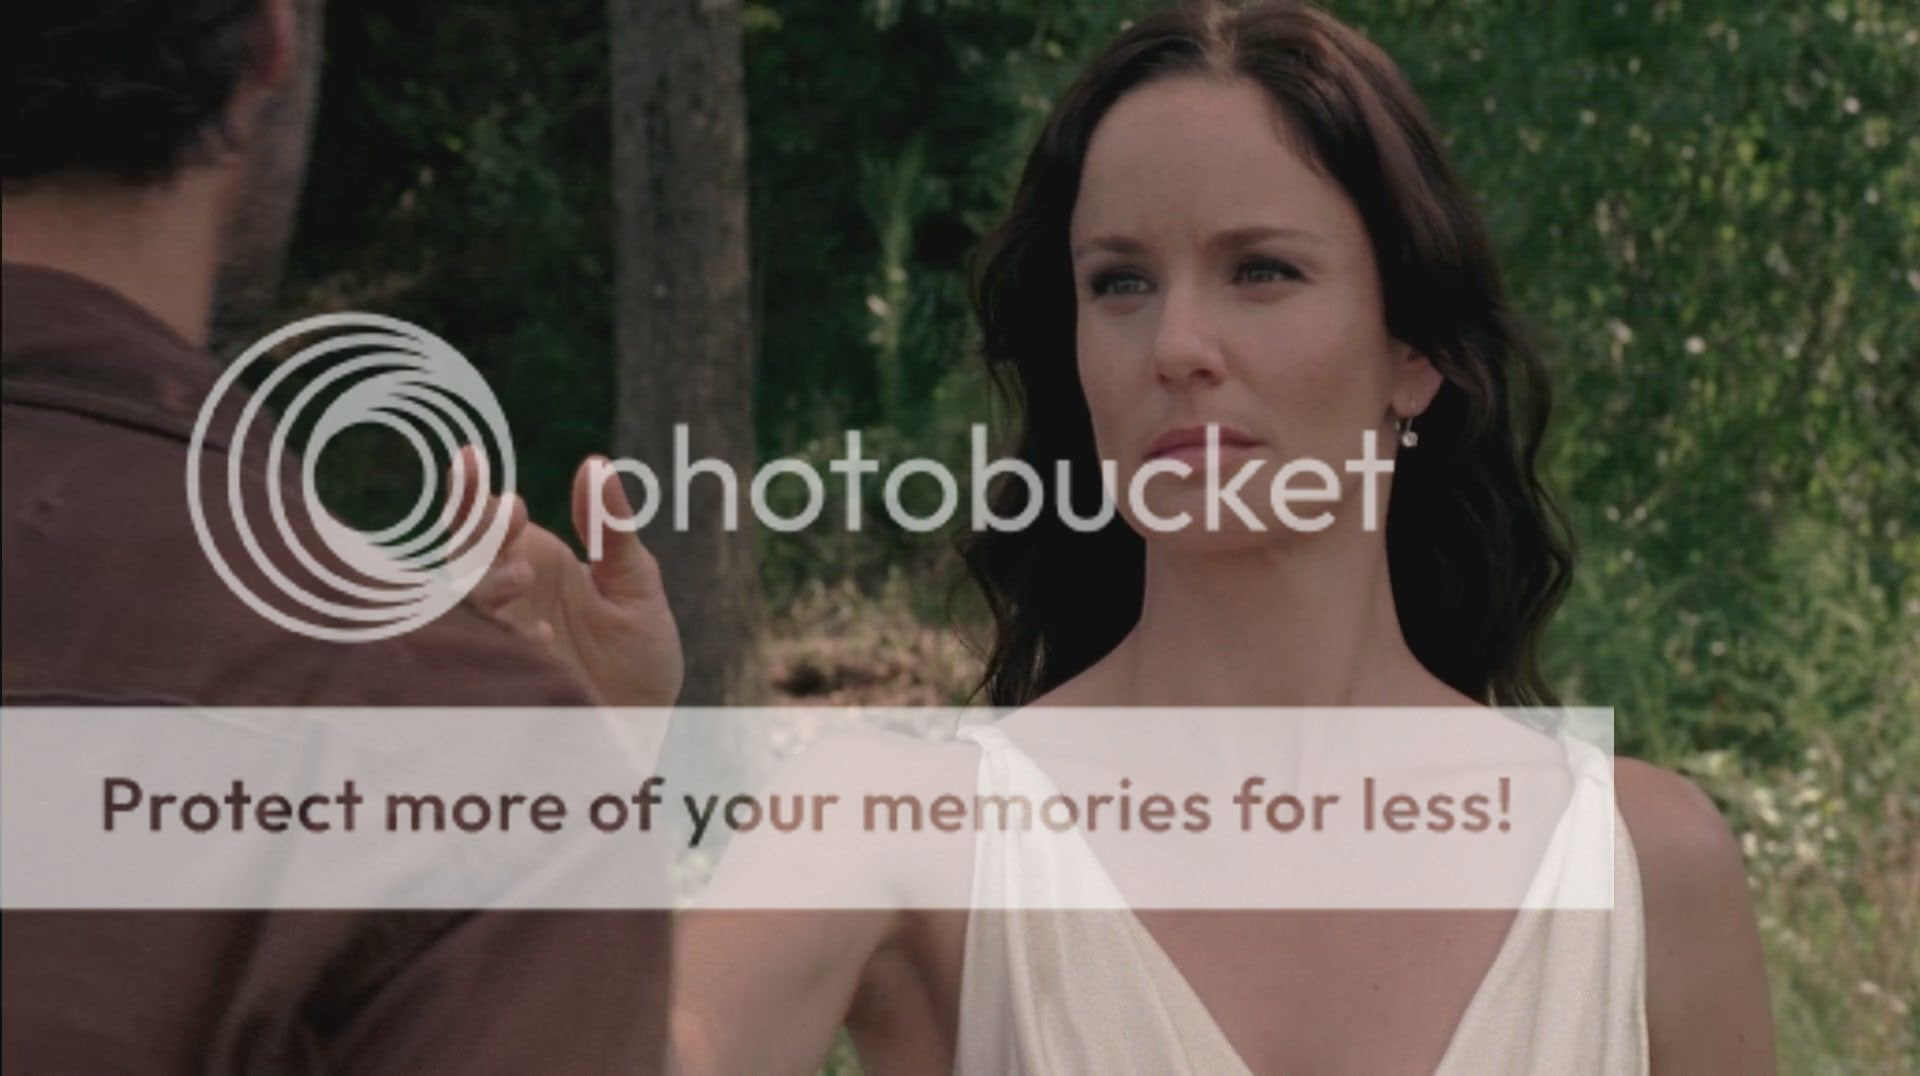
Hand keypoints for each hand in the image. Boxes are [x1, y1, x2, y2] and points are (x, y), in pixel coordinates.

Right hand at [447, 446, 683, 706]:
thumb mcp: (637, 588)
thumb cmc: (640, 659)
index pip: (489, 522)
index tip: (469, 457)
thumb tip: (594, 466)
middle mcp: (506, 600)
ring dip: (485, 583)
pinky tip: (541, 636)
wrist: (648, 731)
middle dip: (479, 531)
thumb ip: (613, 531)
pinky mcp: (505, 681)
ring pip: (463, 602)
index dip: (471, 492)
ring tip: (523, 574)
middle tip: (511, 513)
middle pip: (465, 555)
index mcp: (533, 565)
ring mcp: (500, 641)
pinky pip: (484, 655)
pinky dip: (507, 640)